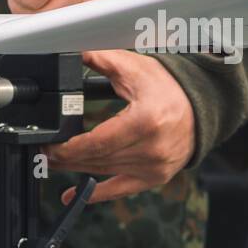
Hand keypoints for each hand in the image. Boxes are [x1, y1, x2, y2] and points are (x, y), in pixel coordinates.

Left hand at [46, 49, 194, 203]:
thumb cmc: (170, 87)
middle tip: (43, 152)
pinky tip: (72, 195)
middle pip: (97, 159)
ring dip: (74, 169)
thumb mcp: (135, 69)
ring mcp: (154, 166)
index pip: (97, 142)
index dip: (68, 147)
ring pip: (103, 172)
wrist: (204, 106)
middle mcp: (152, 149)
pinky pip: (119, 190)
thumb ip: (103, 60)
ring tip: (53, 162)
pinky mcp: (155, 177)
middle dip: (65, 157)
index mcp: (145, 122)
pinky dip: (95, 194)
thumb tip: (74, 52)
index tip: (49, 144)